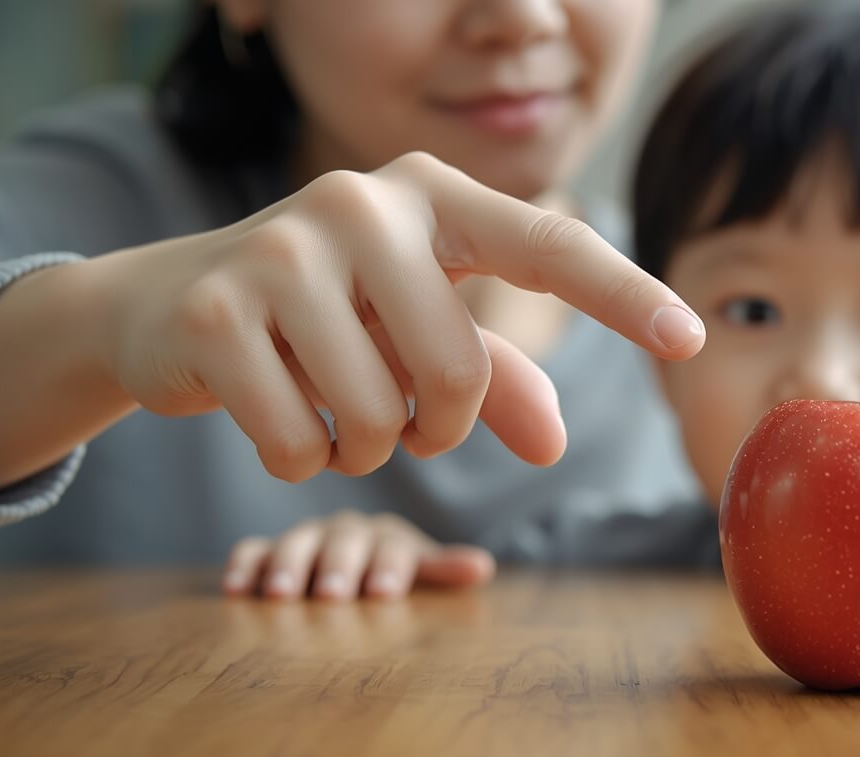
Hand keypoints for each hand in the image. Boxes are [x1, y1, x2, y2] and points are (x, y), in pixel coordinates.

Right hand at [95, 152, 704, 481]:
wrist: (168, 306)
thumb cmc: (322, 316)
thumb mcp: (413, 334)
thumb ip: (493, 378)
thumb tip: (554, 446)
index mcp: (430, 194)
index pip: (547, 244)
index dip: (623, 293)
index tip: (692, 335)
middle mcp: (362, 203)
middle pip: (460, 373)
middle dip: (436, 427)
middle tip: (397, 411)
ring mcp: (282, 250)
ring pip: (380, 418)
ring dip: (366, 447)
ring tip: (330, 403)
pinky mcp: (218, 313)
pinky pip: (303, 444)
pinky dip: (301, 458)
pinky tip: (271, 409)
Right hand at [222, 510, 494, 599]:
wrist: (348, 579)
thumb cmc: (390, 581)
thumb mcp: (418, 577)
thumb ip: (442, 572)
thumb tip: (482, 566)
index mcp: (388, 537)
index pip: (392, 543)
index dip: (389, 565)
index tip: (384, 592)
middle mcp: (346, 531)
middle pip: (343, 541)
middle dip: (338, 566)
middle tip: (332, 595)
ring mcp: (305, 540)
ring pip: (296, 543)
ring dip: (289, 567)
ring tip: (283, 596)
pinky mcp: (266, 553)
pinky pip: (252, 552)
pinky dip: (244, 566)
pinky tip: (236, 589)